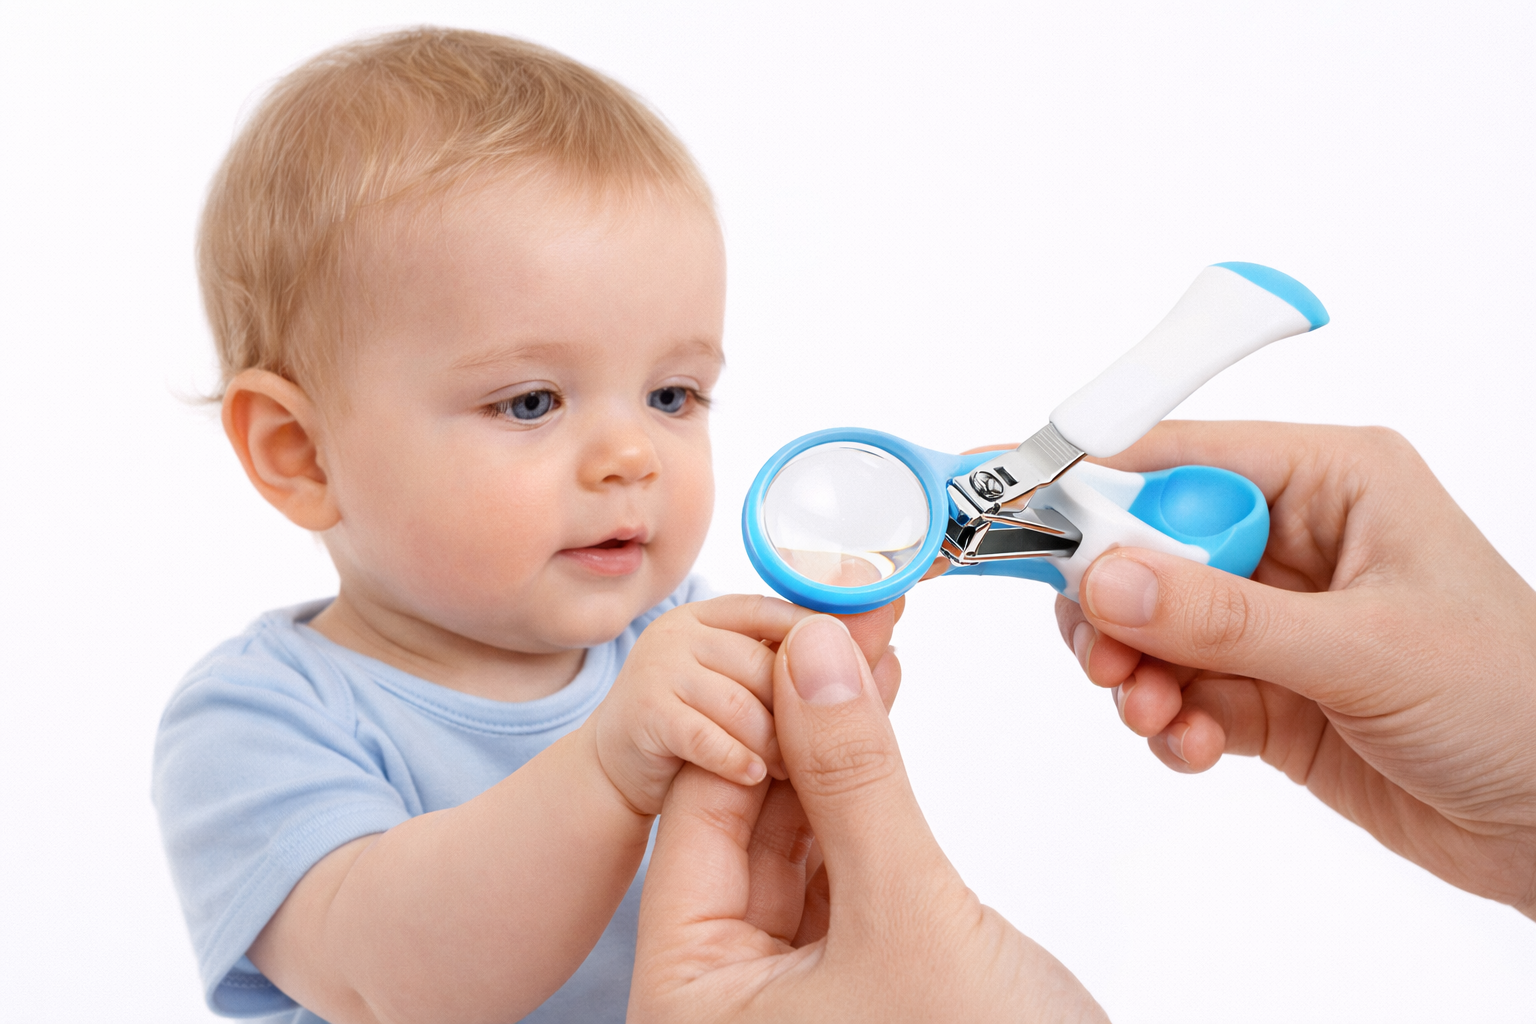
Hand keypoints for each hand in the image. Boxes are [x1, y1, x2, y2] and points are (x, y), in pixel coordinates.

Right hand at [588, 594, 902, 814]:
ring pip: (744, 697)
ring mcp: (660, 664)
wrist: (623, 779)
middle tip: (818, 750)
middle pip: (771, 657)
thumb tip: (892, 644)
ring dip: (775, 742)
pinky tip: (753, 776)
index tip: (878, 651)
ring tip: (786, 772)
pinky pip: (706, 733)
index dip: (830, 634)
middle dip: (802, 709)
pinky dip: (736, 758)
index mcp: (725, 616)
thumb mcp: (763, 700)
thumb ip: (819, 678)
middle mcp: (687, 626)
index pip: (789, 612)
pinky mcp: (640, 713)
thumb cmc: (707, 736)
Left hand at [629, 614, 1107, 1022]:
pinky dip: (865, 788)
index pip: (700, 813)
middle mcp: (724, 990)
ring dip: (835, 737)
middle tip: (841, 610)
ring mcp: (790, 983)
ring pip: (799, 829)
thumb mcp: (906, 917)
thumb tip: (812, 647)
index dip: (751, 704)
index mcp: (691, 996)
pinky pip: (844, 858)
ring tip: (867, 637)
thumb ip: (852, 778)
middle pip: (746, 815)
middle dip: (800, 710)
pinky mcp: (855, 970)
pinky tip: (879, 708)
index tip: (796, 614)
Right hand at [1055, 421, 1535, 914]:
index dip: (1099, 481)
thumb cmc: (1515, 703)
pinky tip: (1194, 746)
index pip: (1185, 456)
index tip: (1020, 508)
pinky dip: (1167, 721)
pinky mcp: (1265, 692)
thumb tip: (1104, 577)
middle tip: (1100, 655)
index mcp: (1334, 482)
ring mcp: (1275, 620)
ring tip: (1151, 713)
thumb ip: (1224, 616)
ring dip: (1135, 671)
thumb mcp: (1365, 650)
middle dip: (1113, 602)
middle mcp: (1296, 540)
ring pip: (1151, 624)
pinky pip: (1177, 690)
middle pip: (1149, 543)